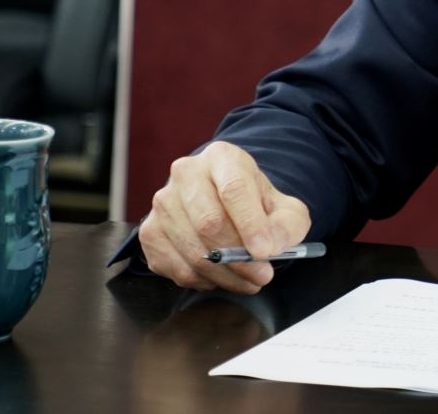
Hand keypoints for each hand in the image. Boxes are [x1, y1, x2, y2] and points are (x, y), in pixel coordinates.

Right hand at [138, 141, 310, 293]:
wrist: (225, 204)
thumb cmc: (256, 205)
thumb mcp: (285, 209)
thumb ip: (286, 225)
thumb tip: (270, 245)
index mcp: (222, 157)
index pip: (234, 189)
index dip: (250, 223)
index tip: (265, 251)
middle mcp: (186, 174)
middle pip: (209, 222)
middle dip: (238, 257)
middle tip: (262, 275)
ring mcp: (163, 204)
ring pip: (192, 249)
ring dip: (224, 274)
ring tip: (248, 280)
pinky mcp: (150, 233)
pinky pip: (176, 267)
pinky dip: (203, 280)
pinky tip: (222, 276)